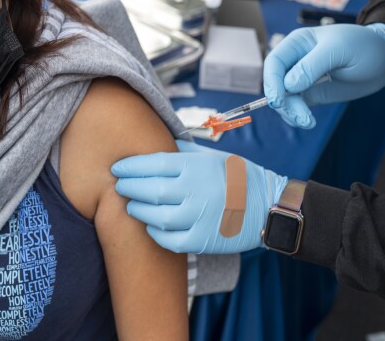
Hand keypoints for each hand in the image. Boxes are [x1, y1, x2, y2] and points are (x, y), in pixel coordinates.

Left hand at [111, 140, 287, 253]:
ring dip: (138, 211)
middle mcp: (196, 190)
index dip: (130, 166)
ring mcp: (200, 217)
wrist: (267, 205)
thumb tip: (154, 145)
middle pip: (150, 189)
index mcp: (196, 166)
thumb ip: (182, 152)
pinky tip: (150, 225)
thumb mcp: (211, 156)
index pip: (153, 164)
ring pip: (156, 217)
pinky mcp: (203, 240)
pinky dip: (155, 233)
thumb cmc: (236, 176)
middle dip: (129, 187)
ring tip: (131, 206)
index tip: (117, 168)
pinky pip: (170, 240)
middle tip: (119, 186)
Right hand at [263, 23, 384, 127]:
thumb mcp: (339, 50)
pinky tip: (308, 121)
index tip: (279, 101)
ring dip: (291, 113)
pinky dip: (297, 116)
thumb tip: (288, 86)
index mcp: (298, 43)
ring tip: (308, 122)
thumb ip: (312, 66)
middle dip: (284, 102)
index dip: (272, 81)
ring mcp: (302, 79)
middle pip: (276, 83)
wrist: (384, 60)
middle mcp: (295, 60)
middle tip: (301, 117)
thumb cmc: (362, 46)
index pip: (274, 62)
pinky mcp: (311, 93)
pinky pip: (295, 106)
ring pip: (284, 98)